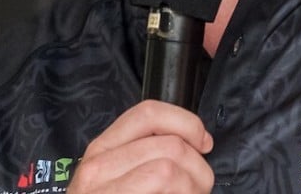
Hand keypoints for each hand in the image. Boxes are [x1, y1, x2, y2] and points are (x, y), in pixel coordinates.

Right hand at [68, 100, 214, 192]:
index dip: (186, 123)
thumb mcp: (123, 177)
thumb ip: (148, 155)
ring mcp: (101, 192)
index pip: (148, 113)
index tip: (204, 143)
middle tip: (198, 191)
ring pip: (169, 170)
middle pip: (170, 146)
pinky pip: (163, 189)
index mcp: (101, 151)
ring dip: (193, 189)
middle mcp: (96, 168)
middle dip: (198, 169)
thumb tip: (199, 143)